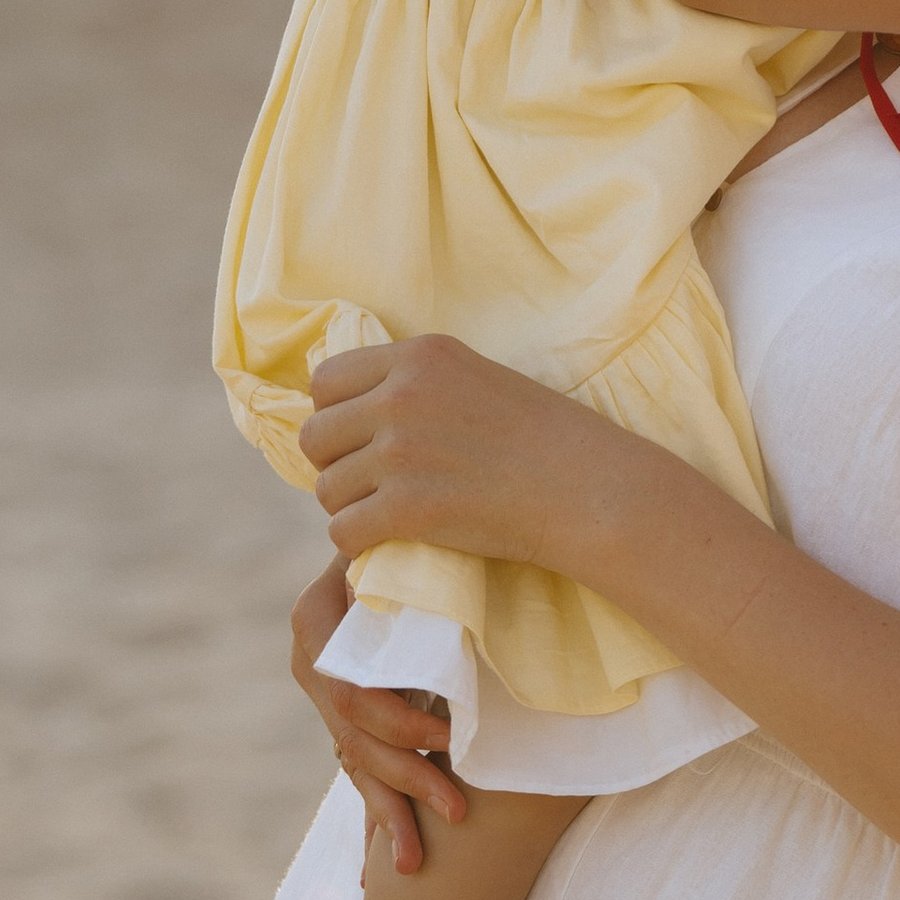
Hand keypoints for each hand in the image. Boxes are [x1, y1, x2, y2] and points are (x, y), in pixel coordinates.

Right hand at [289, 558, 465, 878]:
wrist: (387, 543)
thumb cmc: (410, 536)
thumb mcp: (405, 544)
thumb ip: (408, 560)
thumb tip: (435, 567)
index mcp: (316, 623)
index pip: (350, 690)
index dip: (397, 720)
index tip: (447, 735)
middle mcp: (312, 667)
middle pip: (355, 737)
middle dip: (407, 777)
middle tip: (460, 807)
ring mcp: (325, 702)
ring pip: (355, 767)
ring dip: (387, 815)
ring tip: (412, 864)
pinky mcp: (349, 726)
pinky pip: (359, 778)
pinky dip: (376, 820)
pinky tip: (379, 878)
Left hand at [298, 330, 582, 576]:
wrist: (585, 486)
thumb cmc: (542, 436)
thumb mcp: (474, 377)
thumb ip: (413, 383)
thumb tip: (344, 410)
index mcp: (419, 356)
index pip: (325, 381)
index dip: (335, 416)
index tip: (362, 440)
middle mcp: (401, 396)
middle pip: (315, 438)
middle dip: (337, 465)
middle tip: (374, 484)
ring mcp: (401, 452)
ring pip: (326, 490)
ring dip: (352, 508)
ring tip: (394, 512)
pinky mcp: (407, 507)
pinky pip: (343, 533)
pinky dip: (361, 543)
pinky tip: (395, 538)